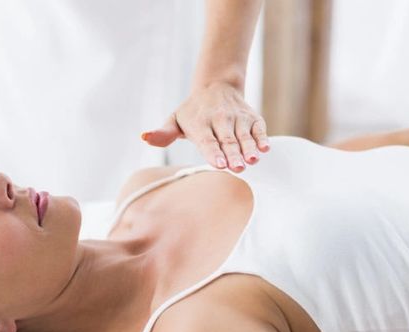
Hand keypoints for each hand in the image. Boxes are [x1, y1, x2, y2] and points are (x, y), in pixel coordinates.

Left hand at [141, 82, 268, 172]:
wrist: (216, 86)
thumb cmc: (193, 112)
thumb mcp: (175, 120)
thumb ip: (163, 133)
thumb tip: (144, 138)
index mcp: (200, 124)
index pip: (207, 141)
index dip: (214, 153)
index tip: (220, 165)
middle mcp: (220, 119)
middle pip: (227, 140)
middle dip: (233, 154)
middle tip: (238, 167)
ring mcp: (237, 118)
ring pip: (244, 135)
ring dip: (249, 147)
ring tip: (252, 159)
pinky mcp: (252, 117)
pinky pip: (258, 128)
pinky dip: (262, 137)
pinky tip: (265, 148)